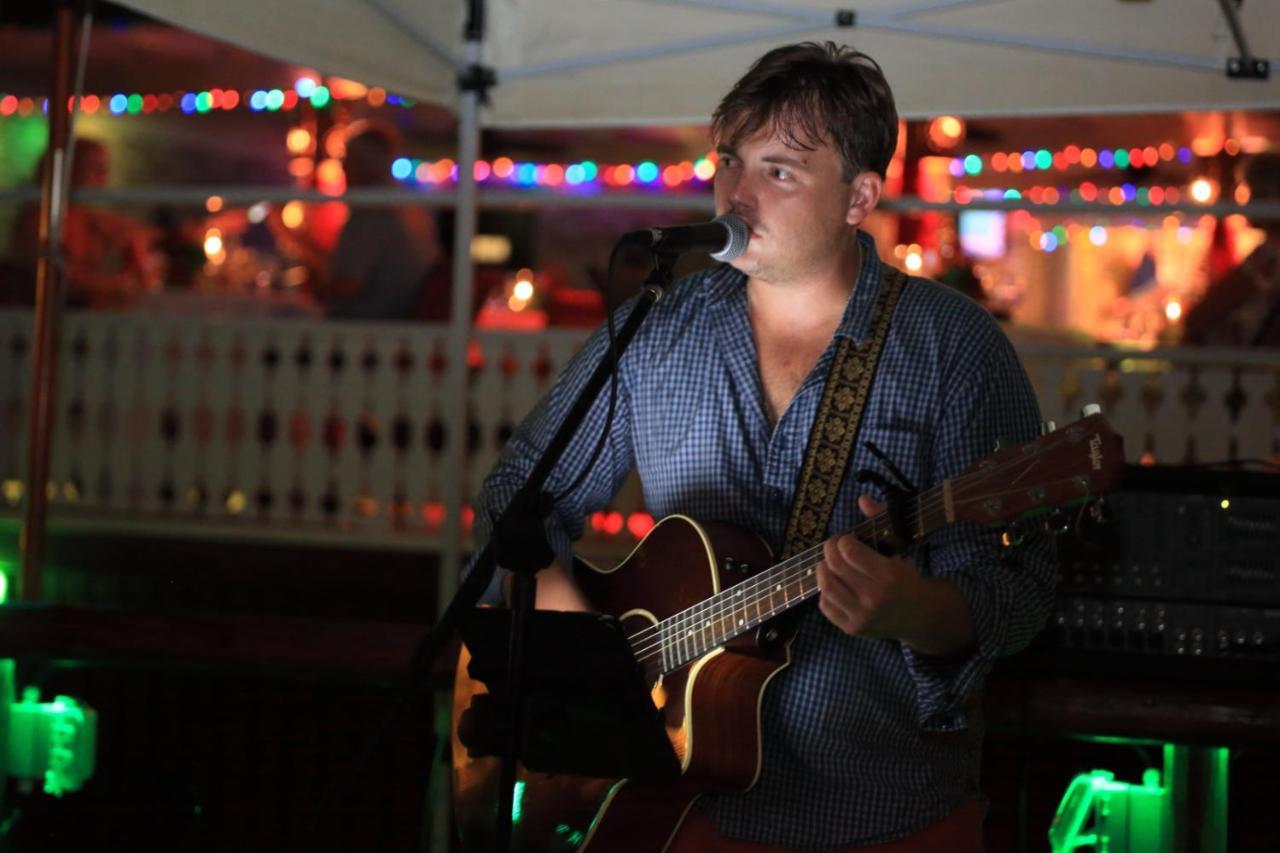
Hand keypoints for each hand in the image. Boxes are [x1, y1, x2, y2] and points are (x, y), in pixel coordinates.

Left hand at [816, 495, 924, 639]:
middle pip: (834, 566)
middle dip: (829, 550)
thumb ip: (882, 520)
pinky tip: (837, 585)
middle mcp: (874, 598)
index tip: (846, 539)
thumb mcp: (900, 547)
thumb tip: (861, 499)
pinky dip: (825, 592)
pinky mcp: (852, 629)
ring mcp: (861, 616)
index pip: (848, 551)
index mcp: (889, 576)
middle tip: (833, 547)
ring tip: (832, 565)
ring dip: (824, 569)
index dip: (842, 540)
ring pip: (825, 586)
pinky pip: (825, 605)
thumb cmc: (907, 577)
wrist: (920, 616)